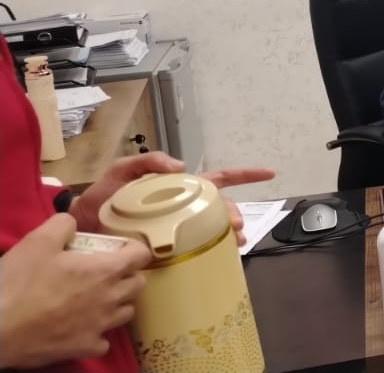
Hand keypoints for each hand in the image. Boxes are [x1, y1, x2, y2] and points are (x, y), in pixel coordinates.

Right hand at [0, 214, 151, 368]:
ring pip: (125, 312)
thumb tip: (72, 221)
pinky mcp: (85, 347)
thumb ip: (63, 225)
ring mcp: (100, 326)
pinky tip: (81, 328)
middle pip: (137, 284)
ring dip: (116, 304)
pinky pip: (103, 341)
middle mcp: (110, 299)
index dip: (132, 249)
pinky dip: (97, 334)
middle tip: (105, 272)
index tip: (119, 249)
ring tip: (96, 299)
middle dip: (127, 275)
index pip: (141, 255)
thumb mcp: (38, 241)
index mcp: (105, 271)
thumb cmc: (20, 284)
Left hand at [70, 152, 275, 245]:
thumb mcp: (118, 173)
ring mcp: (178, 234)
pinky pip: (199, 253)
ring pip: (215, 231)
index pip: (216, 179)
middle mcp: (182, 212)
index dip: (244, 175)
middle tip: (236, 227)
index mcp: (175, 191)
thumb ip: (145, 162)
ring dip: (229, 234)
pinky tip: (220, 258)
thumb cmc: (99, 203)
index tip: (269, 174)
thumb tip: (181, 166)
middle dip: (236, 214)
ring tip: (233, 242)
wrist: (78, 238)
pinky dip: (215, 254)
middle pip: (221, 208)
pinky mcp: (170, 255)